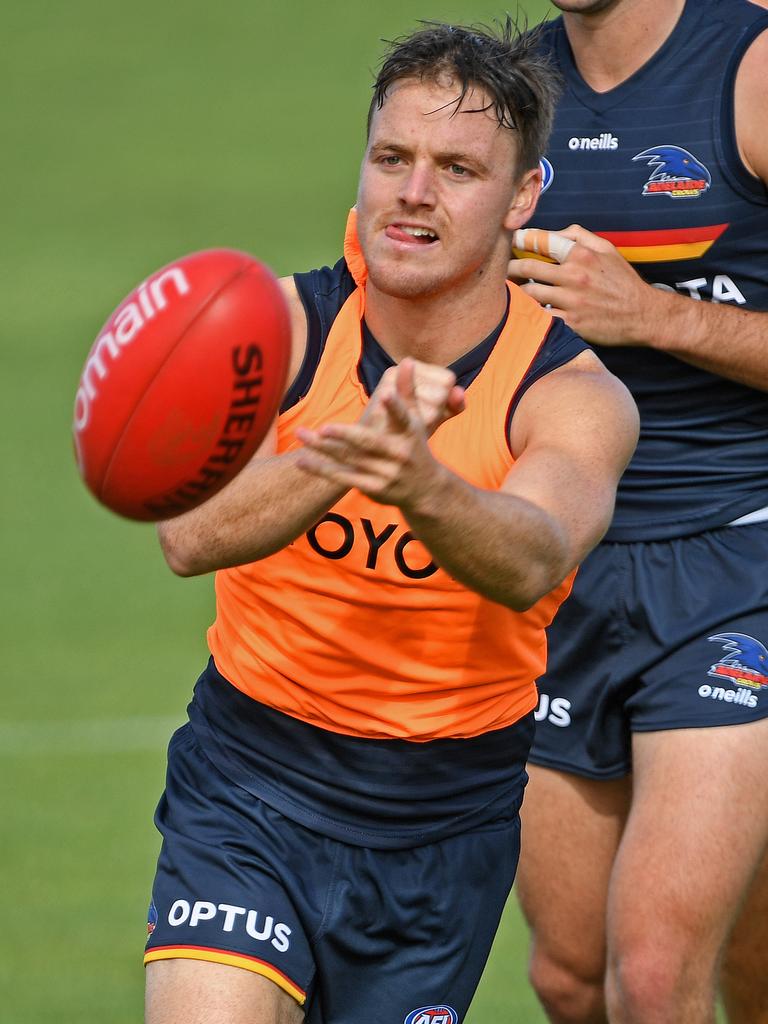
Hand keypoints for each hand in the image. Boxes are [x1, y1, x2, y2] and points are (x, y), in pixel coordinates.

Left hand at [296, 359, 447, 507]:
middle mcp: (398, 454)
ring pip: (350, 459)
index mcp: (409, 433)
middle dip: (346, 436)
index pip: (402, 418)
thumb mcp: (416, 420)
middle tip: (324, 428)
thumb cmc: (415, 446)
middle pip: (368, 443)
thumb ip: (407, 390)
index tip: (385, 394)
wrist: (426, 490)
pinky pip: (343, 477)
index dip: (394, 406)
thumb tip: (407, 360)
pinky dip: (322, 469)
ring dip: (323, 449)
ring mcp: (386, 473)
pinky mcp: (373, 488)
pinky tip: (302, 460)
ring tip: (300, 434)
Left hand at [508, 224, 661, 346]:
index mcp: (582, 255)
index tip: (511, 240)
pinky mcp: (571, 324)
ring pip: (529, 294)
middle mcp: (574, 276)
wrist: (643, 315)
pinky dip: (529, 313)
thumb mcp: (608, 249)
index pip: (542, 241)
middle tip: (502, 269)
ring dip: (515, 292)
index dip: (521, 239)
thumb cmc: (623, 281)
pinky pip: (540, 317)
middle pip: (528, 268)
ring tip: (508, 290)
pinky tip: (522, 311)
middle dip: (510, 267)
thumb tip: (554, 232)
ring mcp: (571, 301)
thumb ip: (580, 236)